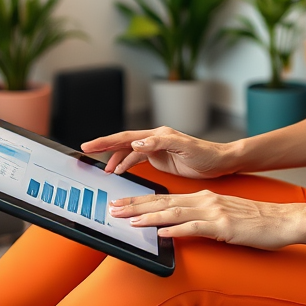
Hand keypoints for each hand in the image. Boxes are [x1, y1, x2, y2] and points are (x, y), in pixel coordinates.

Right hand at [81, 127, 233, 178]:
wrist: (219, 161)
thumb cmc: (205, 153)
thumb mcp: (183, 147)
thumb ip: (160, 143)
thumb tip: (137, 143)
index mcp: (157, 135)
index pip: (126, 137)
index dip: (107, 141)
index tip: (90, 144)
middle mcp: (154, 139)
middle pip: (123, 142)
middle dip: (104, 146)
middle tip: (86, 150)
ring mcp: (156, 149)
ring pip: (128, 152)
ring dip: (115, 158)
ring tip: (103, 168)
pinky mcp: (160, 158)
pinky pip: (137, 160)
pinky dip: (126, 164)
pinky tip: (120, 170)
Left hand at [109, 191, 305, 249]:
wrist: (282, 220)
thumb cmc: (255, 221)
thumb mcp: (223, 215)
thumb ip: (201, 218)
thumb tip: (178, 225)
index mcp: (204, 198)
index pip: (165, 198)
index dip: (141, 201)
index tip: (122, 204)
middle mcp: (205, 200)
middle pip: (163, 202)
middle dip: (136, 205)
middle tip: (114, 208)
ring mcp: (214, 212)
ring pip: (174, 212)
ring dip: (149, 216)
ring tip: (129, 220)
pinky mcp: (223, 227)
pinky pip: (195, 228)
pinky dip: (176, 230)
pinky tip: (161, 234)